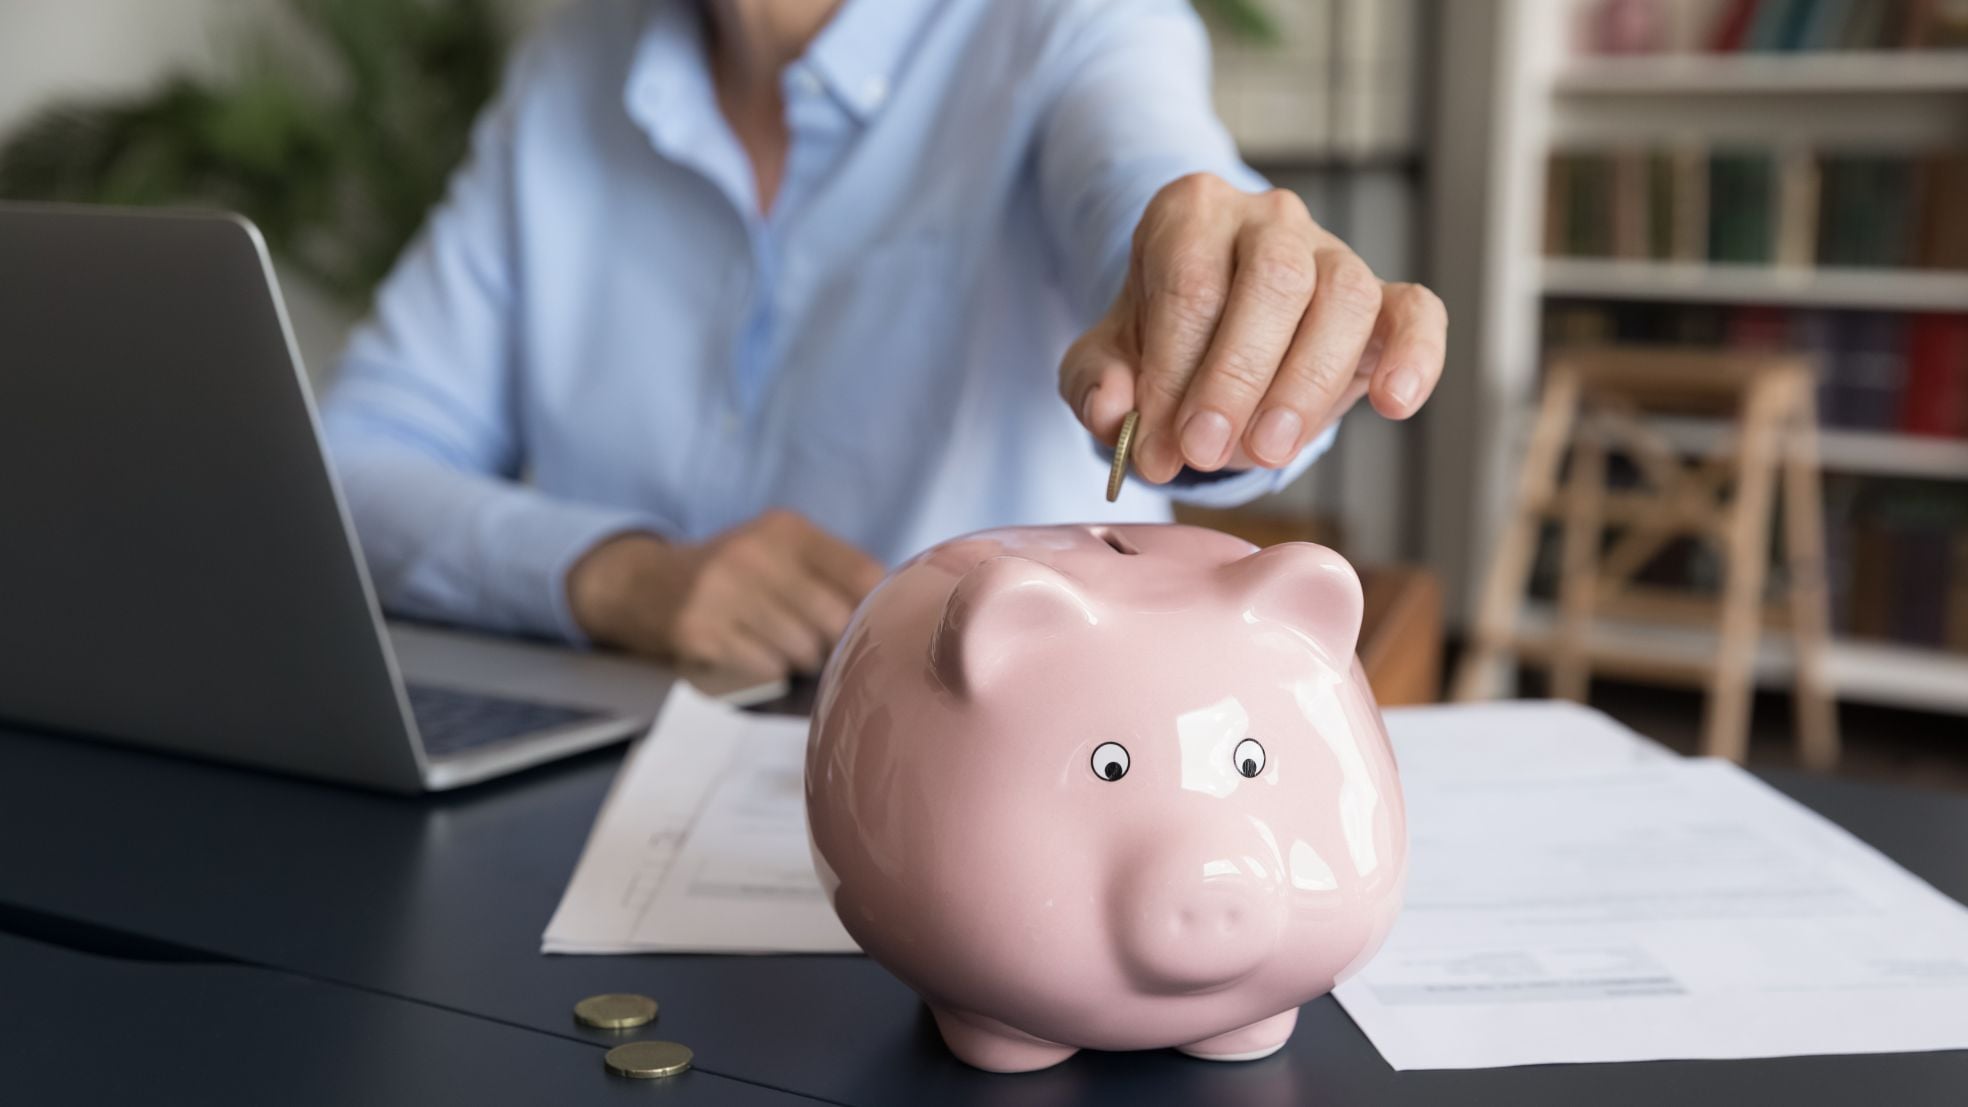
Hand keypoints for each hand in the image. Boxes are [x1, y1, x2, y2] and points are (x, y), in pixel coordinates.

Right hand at [566, 509, 883, 680]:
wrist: (641, 584)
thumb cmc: (731, 575)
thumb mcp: (778, 550)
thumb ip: (833, 572)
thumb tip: (898, 614)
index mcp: (786, 529)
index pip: (863, 574)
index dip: (873, 611)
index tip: (866, 626)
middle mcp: (755, 553)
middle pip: (836, 620)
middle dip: (835, 643)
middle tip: (819, 645)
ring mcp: (722, 592)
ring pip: (803, 651)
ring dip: (801, 662)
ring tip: (781, 649)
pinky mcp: (699, 632)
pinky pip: (765, 670)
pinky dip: (768, 673)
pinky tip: (750, 656)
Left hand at [1060, 173, 1446, 481]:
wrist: (1212, 330)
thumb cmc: (1161, 336)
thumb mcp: (1107, 356)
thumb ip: (1094, 383)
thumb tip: (1112, 413)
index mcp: (1191, 214)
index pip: (1190, 284)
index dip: (1172, 371)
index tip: (1155, 444)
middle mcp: (1268, 219)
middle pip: (1271, 280)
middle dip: (1236, 376)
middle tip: (1205, 450)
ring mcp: (1333, 254)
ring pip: (1343, 296)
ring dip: (1306, 383)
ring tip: (1268, 452)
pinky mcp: (1384, 299)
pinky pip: (1416, 312)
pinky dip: (1416, 356)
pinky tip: (1394, 403)